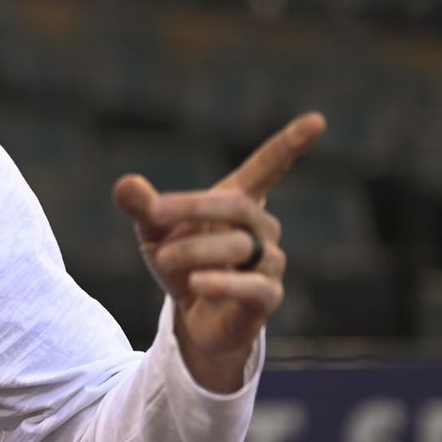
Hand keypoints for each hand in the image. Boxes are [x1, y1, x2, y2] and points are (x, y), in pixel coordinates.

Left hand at [112, 112, 326, 391]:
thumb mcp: (154, 233)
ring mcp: (270, 262)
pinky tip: (196, 283)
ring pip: (237, 246)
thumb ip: (144, 207)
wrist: (193, 320)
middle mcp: (262, 228)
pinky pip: (252, 286)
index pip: (268, 168)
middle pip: (236, 205)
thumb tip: (124, 185)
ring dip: (193, 250)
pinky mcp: (268, 297)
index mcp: (237, 202)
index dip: (289, 144)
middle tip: (155, 212)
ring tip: (162, 259)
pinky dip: (221, 282)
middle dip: (193, 206)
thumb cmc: (181, 264)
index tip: (317, 120)